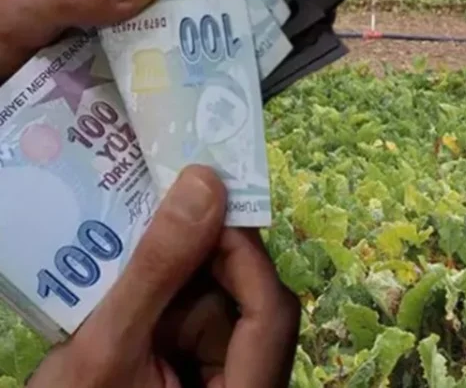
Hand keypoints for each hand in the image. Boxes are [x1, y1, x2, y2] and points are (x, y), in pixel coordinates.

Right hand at [26, 166, 301, 387]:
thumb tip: (205, 186)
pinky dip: (166, 305)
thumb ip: (156, 271)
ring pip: (221, 312)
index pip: (272, 312)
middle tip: (164, 211)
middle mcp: (247, 387)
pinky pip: (196, 330)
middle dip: (204, 263)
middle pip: (249, 307)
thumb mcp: (106, 348)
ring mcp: (225, 382)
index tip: (205, 206)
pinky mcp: (199, 378)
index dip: (245, 254)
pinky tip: (129, 293)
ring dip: (177, 281)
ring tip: (130, 256)